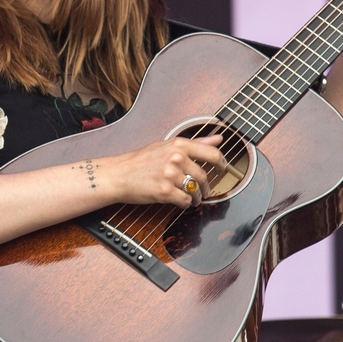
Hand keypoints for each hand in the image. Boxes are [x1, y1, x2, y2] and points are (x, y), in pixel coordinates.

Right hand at [99, 136, 228, 207]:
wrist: (119, 175)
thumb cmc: (140, 161)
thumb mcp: (167, 145)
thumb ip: (196, 143)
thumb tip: (219, 139)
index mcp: (178, 145)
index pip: (211, 154)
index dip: (222, 164)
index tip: (223, 169)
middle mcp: (176, 158)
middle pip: (204, 176)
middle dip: (207, 187)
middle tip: (205, 191)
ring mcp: (171, 175)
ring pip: (195, 190)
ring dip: (196, 197)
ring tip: (192, 198)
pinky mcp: (165, 191)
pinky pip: (185, 200)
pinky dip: (185, 203)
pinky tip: (180, 201)